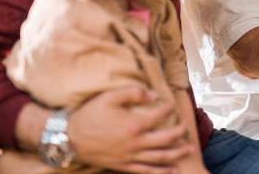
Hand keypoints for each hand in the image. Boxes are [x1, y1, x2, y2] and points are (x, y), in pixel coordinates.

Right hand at [69, 87, 195, 173]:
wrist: (69, 139)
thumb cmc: (89, 115)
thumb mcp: (110, 97)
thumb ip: (134, 92)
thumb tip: (153, 95)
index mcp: (134, 124)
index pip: (159, 116)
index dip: (168, 108)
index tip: (171, 104)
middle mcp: (135, 143)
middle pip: (165, 139)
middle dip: (179, 133)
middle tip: (186, 127)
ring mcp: (130, 157)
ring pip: (160, 157)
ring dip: (177, 153)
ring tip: (189, 149)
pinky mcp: (123, 166)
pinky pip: (146, 170)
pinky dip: (161, 171)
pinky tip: (171, 170)